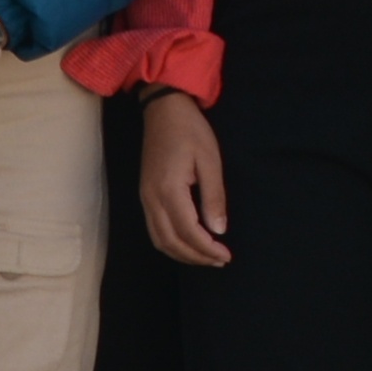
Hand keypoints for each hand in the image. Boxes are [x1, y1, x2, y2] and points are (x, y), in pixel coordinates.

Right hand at [141, 91, 233, 267]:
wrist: (164, 110)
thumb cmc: (191, 131)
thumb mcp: (210, 161)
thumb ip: (214, 197)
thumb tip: (218, 230)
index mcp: (169, 190)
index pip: (188, 232)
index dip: (207, 248)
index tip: (226, 255)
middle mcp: (152, 199)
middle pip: (171, 242)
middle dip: (196, 257)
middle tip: (220, 260)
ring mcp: (145, 198)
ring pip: (159, 239)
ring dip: (182, 254)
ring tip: (206, 257)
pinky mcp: (145, 195)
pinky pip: (154, 230)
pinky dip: (171, 243)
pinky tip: (188, 243)